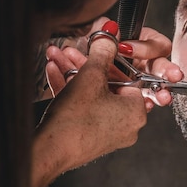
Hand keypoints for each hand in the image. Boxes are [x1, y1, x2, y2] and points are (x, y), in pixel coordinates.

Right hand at [31, 20, 147, 186]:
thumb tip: (110, 35)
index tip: (94, 49)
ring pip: (93, 96)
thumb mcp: (90, 76)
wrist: (50, 151)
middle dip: (85, 65)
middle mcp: (128, 126)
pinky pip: (85, 109)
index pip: (128, 77)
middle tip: (70, 51)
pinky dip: (72, 93)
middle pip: (107, 85)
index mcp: (136, 112)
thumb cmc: (74, 119)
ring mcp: (110, 134)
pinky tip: (54, 74)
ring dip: (74, 75)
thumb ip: (103, 52)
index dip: (108, 60)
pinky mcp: (92, 138)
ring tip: (56, 59)